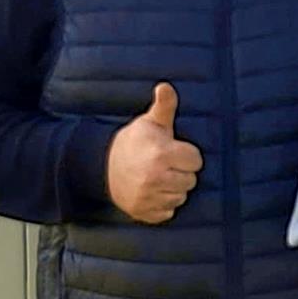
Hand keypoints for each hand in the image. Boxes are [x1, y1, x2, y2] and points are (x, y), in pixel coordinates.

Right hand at [107, 83, 202, 223]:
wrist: (101, 165)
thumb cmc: (133, 141)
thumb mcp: (150, 122)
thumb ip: (164, 106)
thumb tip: (165, 86)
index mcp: (161, 154)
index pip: (196, 161)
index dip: (188, 154)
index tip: (175, 150)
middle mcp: (155, 178)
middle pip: (191, 181)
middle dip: (182, 172)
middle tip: (167, 164)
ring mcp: (148, 197)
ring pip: (181, 197)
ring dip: (174, 188)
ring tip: (160, 176)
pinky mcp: (143, 212)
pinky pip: (168, 212)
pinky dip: (164, 204)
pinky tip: (154, 191)